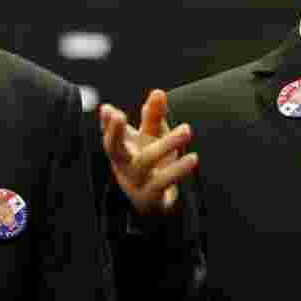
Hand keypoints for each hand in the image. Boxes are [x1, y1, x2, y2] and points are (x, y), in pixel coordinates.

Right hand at [100, 89, 198, 215]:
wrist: (154, 208)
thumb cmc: (151, 164)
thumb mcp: (151, 138)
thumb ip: (154, 115)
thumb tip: (158, 92)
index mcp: (120, 150)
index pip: (110, 133)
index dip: (107, 123)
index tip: (108, 110)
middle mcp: (124, 166)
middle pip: (114, 149)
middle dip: (114, 132)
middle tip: (119, 115)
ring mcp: (136, 183)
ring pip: (146, 161)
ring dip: (166, 144)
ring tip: (187, 129)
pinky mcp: (153, 197)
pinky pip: (163, 182)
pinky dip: (178, 170)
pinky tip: (193, 158)